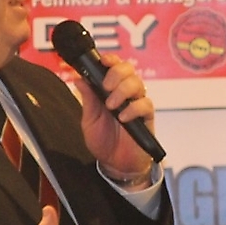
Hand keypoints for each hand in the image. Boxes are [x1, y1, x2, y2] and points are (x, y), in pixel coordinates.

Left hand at [76, 54, 155, 178]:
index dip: (111, 60)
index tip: (103, 61)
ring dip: (122, 91)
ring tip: (111, 106)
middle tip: (106, 87)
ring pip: (137, 83)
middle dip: (116, 73)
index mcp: (111, 90)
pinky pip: (145, 104)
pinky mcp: (146, 117)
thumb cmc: (103, 141)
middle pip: (128, 70)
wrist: (115, 164)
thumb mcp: (89, 120)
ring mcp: (137, 104)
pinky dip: (133, 108)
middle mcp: (126, 93)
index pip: (115, 67)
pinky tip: (123, 118)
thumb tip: (78, 78)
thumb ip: (87, 99)